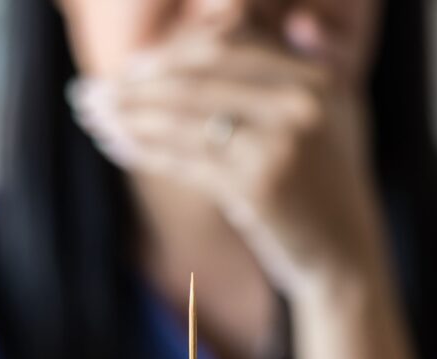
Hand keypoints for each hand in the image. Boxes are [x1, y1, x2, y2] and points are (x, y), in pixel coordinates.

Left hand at [69, 31, 382, 297]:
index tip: (130, 69)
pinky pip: (185, 159)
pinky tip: (116, 145)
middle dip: (136, 83)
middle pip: (196, 77)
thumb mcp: (340, 116)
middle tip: (91, 92)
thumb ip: (321, 64)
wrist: (345, 256)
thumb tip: (298, 21)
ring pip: (183, 118)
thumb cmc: (330, 186)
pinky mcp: (257, 187)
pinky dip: (145, 149)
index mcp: (316, 78)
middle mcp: (301, 102)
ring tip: (90, 116)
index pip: (226, 46)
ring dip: (127, 115)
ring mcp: (280, 144)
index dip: (169, 54)